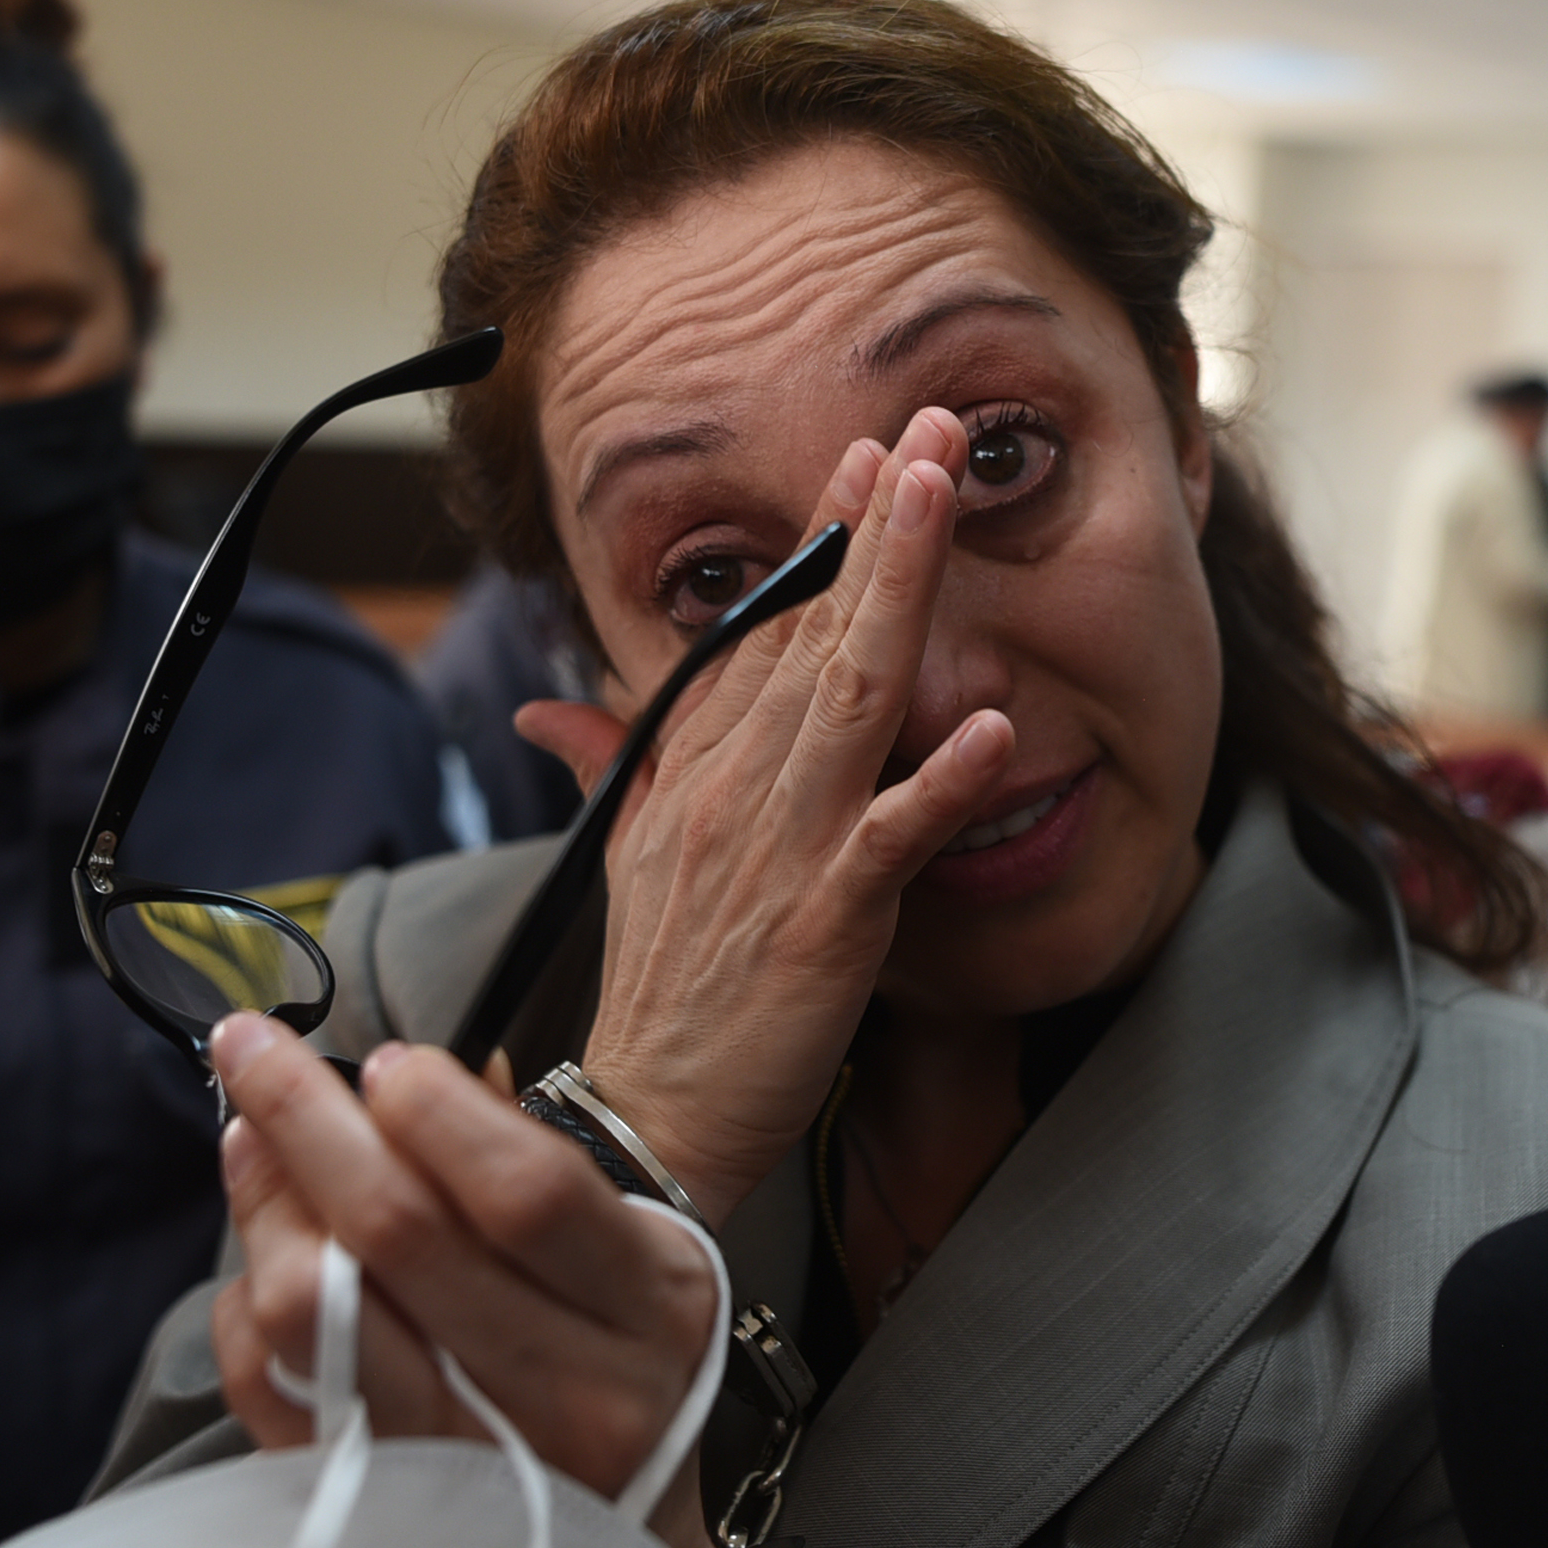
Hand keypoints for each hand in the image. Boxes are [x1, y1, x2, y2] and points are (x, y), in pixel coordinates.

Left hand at [207, 1015, 801, 1547]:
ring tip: (252, 1140)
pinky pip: (271, 1384)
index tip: (386, 1063)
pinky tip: (267, 1254)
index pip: (527, 1193)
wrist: (629, 1534)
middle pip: (402, 1237)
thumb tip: (378, 1083)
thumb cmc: (615, 1351)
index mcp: (648, 1308)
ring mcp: (470, 1470)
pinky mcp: (382, 1511)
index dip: (437, 1112)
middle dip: (307, 1117)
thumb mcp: (625, 1248)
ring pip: (315, 1313)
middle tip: (251, 1048)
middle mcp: (572, 1398)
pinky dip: (247, 1300)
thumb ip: (521, 1162)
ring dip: (264, 1203)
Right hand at [514, 410, 1015, 1219]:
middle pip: (812, 634)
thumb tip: (550, 709)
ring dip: (898, 592)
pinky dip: (941, 785)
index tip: (867, 457)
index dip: (820, 542)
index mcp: (695, 770)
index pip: (762, 629)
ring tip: (941, 501)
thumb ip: (611, 768)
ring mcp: (781, 849)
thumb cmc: (658, 992)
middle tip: (927, 430)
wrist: (646, 1117)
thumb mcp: (621, 861)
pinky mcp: (825, 923)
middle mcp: (735, 789)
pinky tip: (997, 727)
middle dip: (872, 526)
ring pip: (850, 699)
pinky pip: (890, 840)